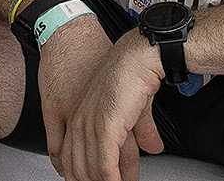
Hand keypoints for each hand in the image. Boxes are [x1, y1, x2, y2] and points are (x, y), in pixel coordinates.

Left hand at [55, 29, 164, 180]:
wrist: (137, 55)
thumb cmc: (133, 73)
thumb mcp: (134, 107)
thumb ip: (140, 131)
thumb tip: (152, 148)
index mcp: (80, 118)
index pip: (71, 159)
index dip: (82, 177)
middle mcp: (80, 124)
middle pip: (78, 170)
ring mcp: (90, 126)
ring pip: (92, 173)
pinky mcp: (105, 128)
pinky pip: (105, 167)